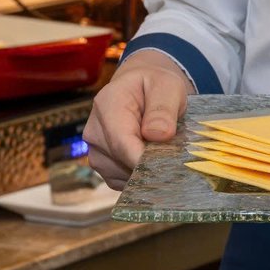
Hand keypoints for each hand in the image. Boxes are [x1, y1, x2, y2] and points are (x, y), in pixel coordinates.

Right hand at [84, 49, 189, 188]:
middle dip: (151, 164)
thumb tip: (159, 135)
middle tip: (175, 154)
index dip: (144, 159)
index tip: (168, 166)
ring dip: (146, 171)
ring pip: (122, 176)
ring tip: (162, 150)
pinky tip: (151, 161)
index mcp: (107, 105)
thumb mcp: (167, 87)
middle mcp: (93, 131)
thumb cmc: (155, 86)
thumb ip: (163, 109)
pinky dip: (140, 177)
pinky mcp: (103, 166)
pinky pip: (122, 182)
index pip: (122, 142)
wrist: (141, 91)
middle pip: (122, 162)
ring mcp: (95, 151)